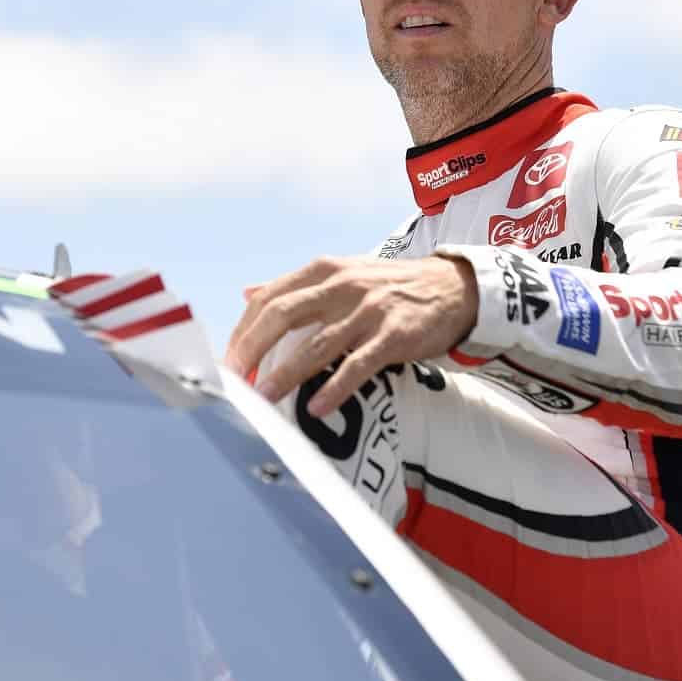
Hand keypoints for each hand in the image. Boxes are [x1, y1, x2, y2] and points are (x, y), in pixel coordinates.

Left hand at [224, 255, 478, 416]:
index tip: (228, 359)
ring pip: (316, 345)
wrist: (453, 287)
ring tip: (264, 399)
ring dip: (286, 375)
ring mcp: (368, 310)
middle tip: (235, 380)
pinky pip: (357, 366)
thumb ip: (295, 286)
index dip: (243, 330)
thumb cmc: (389, 286)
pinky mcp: (393, 335)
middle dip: (252, 350)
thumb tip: (246, 292)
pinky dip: (334, 389)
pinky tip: (317, 409)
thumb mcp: (342, 272)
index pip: (268, 298)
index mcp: (323, 271)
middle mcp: (341, 286)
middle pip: (282, 316)